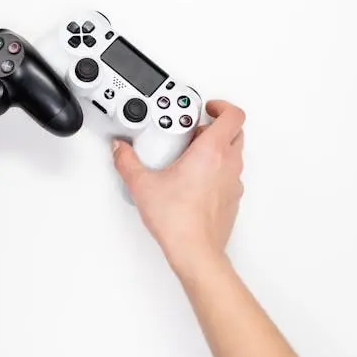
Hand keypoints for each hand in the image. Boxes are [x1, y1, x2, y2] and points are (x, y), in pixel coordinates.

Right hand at [112, 100, 245, 275]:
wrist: (196, 251)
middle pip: (235, 131)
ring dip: (217, 147)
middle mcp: (228, 164)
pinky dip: (217, 170)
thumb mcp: (142, 184)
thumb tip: (120, 150)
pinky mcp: (231, 199)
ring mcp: (233, 182)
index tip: (207, 107)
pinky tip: (194, 180)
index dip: (222, 105)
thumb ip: (127, 161)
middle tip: (194, 130)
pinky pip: (229, 175)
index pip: (233, 114)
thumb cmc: (178, 220)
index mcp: (211, 151)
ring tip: (190, 154)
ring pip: (234, 153)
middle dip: (216, 125)